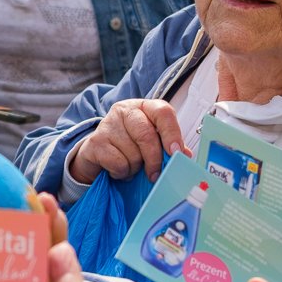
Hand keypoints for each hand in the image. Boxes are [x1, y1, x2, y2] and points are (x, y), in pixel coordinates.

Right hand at [67, 98, 187, 184]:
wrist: (97, 156)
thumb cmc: (129, 148)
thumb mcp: (152, 143)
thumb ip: (169, 146)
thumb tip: (186, 155)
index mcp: (144, 107)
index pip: (163, 112)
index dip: (172, 133)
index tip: (176, 152)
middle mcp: (125, 110)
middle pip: (147, 135)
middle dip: (154, 158)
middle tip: (155, 174)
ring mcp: (107, 124)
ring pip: (132, 152)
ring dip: (135, 167)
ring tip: (130, 165)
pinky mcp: (96, 141)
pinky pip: (118, 163)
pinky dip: (121, 172)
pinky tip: (117, 168)